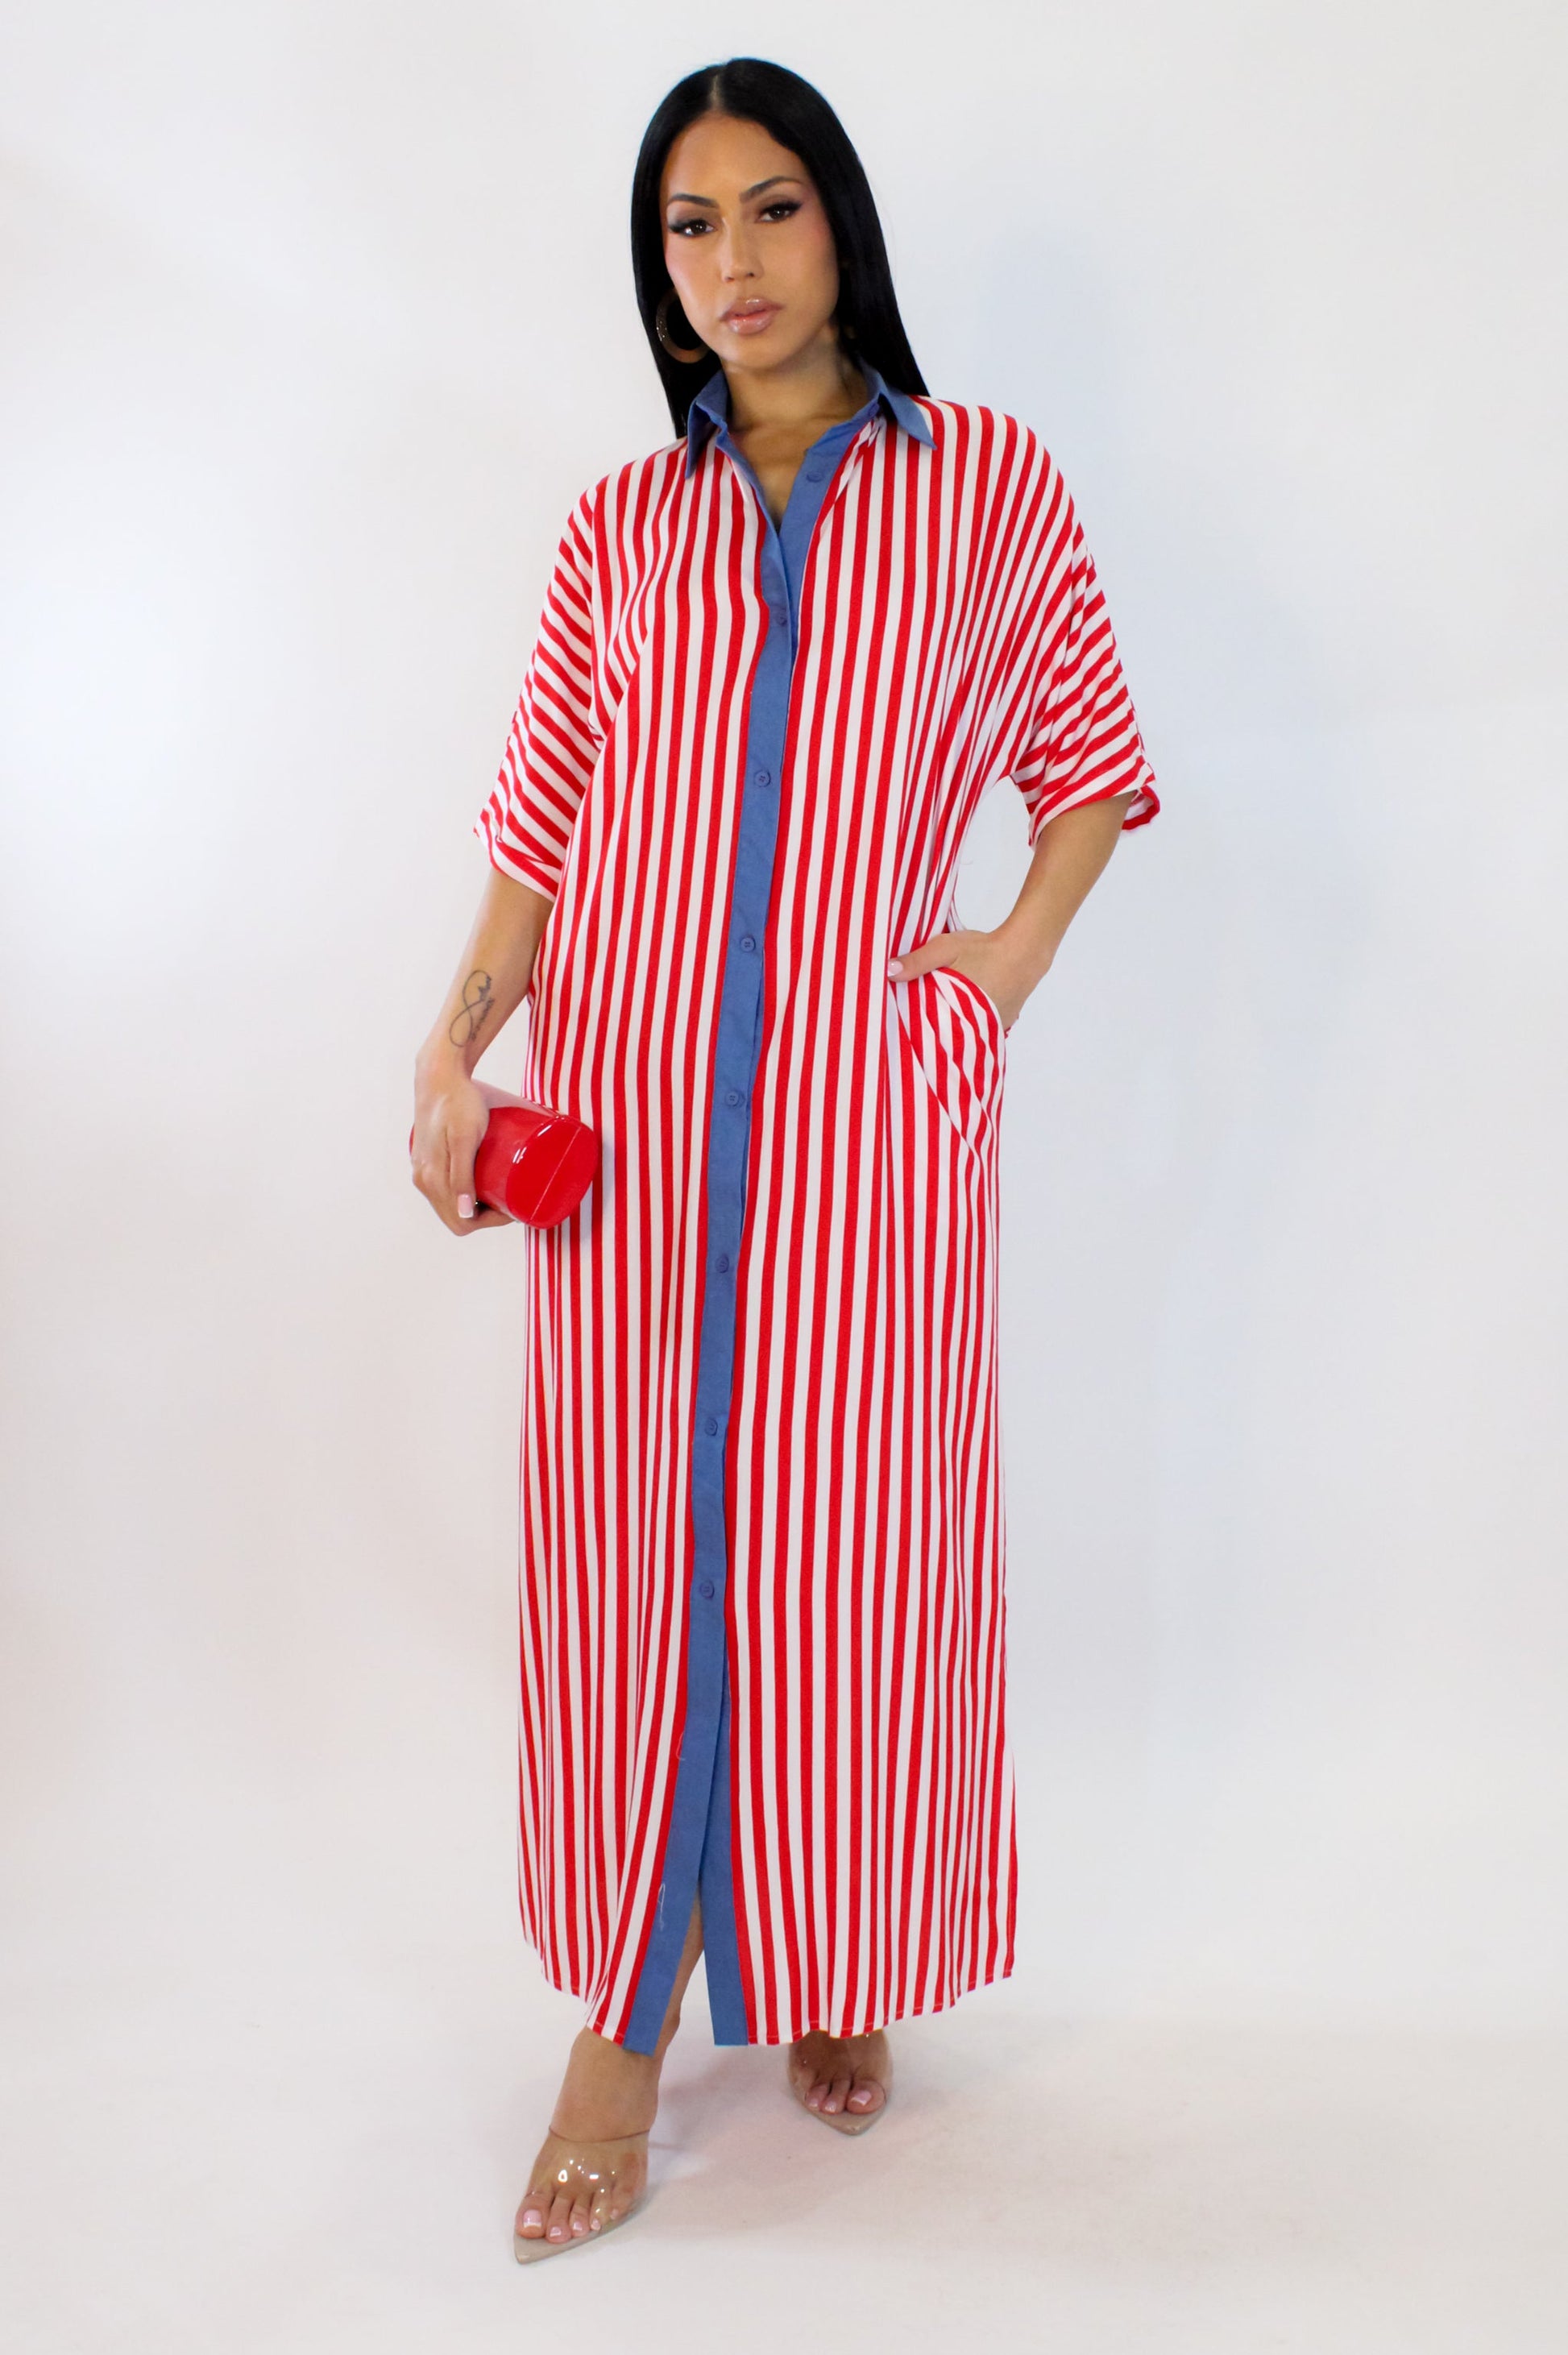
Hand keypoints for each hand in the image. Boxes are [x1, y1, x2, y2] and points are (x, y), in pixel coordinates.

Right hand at [410, 1057, 514, 1234]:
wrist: (440, 1075)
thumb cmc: (457, 1102)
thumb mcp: (464, 1139)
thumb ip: (461, 1175)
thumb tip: (464, 1213)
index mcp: (431, 1180)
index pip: (461, 1223)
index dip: (490, 1222)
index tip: (514, 1207)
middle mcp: (423, 1180)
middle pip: (456, 1216)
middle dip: (486, 1216)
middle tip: (513, 1198)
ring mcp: (423, 1170)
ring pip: (450, 1204)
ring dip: (476, 1206)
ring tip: (502, 1190)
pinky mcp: (428, 1159)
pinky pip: (446, 1188)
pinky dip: (465, 1194)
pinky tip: (481, 1184)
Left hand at [886, 926, 1038, 1032]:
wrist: (1024, 950)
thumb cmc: (984, 949)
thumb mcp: (946, 948)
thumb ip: (917, 961)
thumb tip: (888, 972)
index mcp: (958, 1012)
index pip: (930, 1033)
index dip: (917, 1032)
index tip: (903, 1029)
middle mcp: (977, 1027)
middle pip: (949, 1037)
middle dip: (935, 1033)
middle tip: (919, 1027)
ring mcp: (993, 1028)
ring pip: (967, 1034)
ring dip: (954, 1030)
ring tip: (939, 1022)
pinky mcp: (1003, 1023)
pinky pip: (982, 1029)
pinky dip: (972, 1025)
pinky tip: (963, 1014)